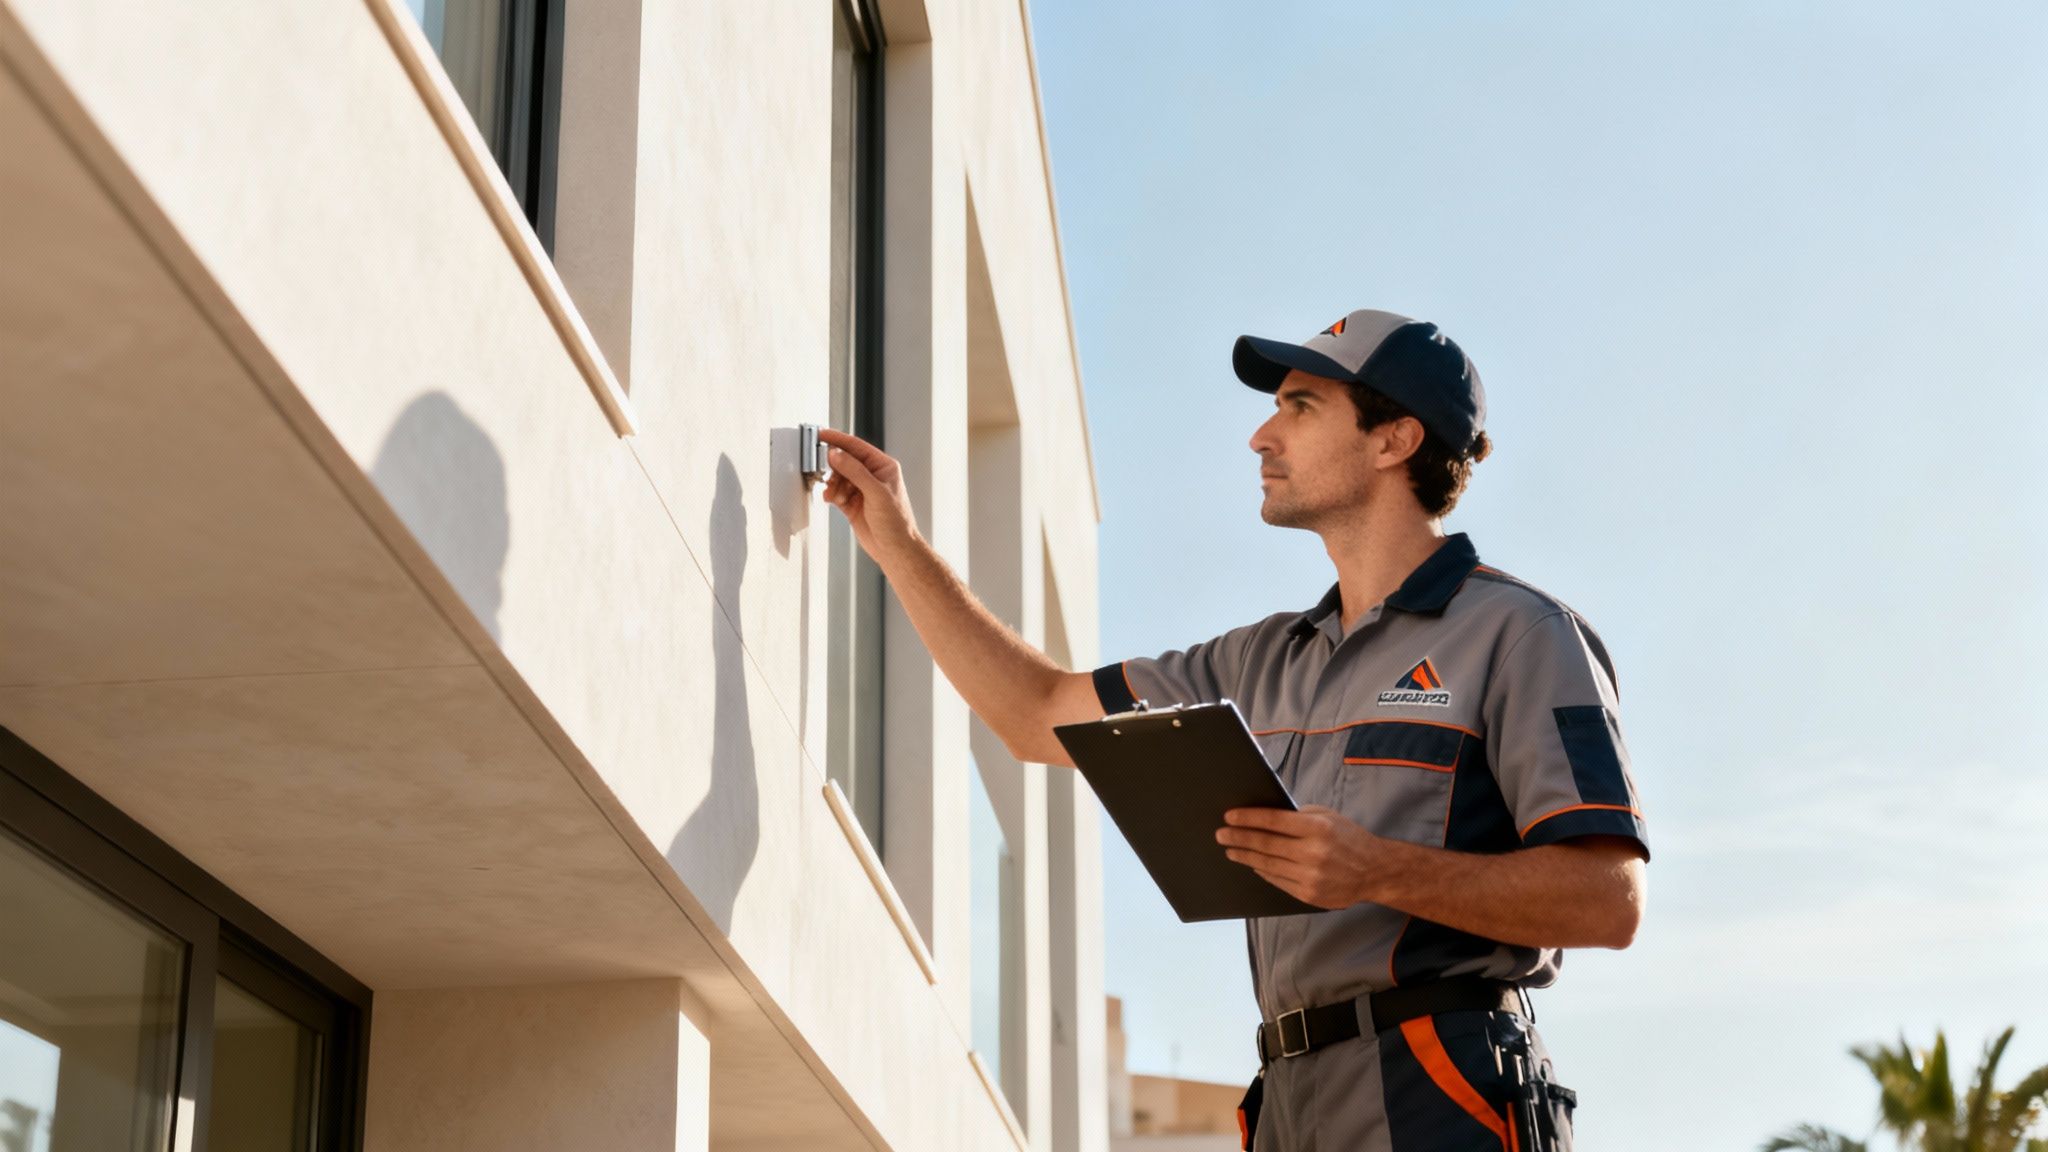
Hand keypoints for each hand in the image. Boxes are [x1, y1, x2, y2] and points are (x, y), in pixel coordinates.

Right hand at [816, 428, 919, 562]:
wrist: (895, 549)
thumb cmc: (896, 522)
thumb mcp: (876, 493)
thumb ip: (855, 471)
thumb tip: (836, 454)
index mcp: (883, 466)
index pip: (857, 447)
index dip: (838, 440)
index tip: (822, 435)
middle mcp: (872, 476)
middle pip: (844, 461)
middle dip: (833, 467)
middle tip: (823, 471)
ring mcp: (861, 490)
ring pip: (838, 477)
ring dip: (832, 484)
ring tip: (834, 494)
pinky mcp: (852, 503)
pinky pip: (835, 492)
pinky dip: (831, 494)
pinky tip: (831, 499)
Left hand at [1216, 805, 1381, 909]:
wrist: (1375, 871)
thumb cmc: (1349, 839)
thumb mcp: (1329, 817)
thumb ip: (1299, 816)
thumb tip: (1265, 817)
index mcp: (1318, 828)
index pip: (1274, 821)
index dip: (1248, 818)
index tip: (1229, 816)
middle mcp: (1314, 853)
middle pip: (1266, 844)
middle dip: (1239, 838)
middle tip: (1221, 834)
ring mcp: (1310, 876)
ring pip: (1267, 865)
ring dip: (1245, 856)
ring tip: (1231, 849)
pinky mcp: (1308, 894)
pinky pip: (1277, 880)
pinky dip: (1262, 871)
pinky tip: (1252, 864)